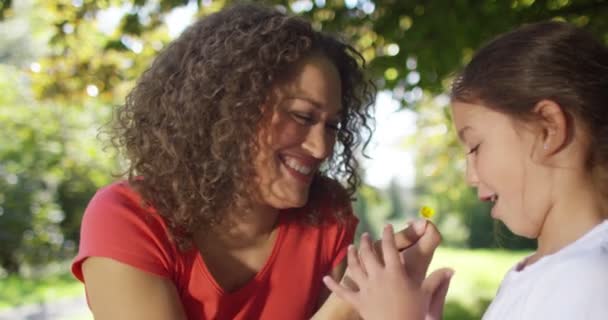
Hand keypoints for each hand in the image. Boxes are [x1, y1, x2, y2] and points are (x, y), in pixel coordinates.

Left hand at [323, 225, 452, 319]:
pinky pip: (343, 291)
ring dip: (351, 256)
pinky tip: (325, 277)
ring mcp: (366, 288)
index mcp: (395, 272)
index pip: (391, 247)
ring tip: (351, 247)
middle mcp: (378, 277)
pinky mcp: (358, 301)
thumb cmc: (414, 313)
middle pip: (369, 253)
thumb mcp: (427, 295)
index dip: (389, 234)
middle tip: (367, 235)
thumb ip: (437, 279)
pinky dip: (333, 284)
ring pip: (354, 267)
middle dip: (367, 242)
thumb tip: (452, 269)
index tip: (387, 225)